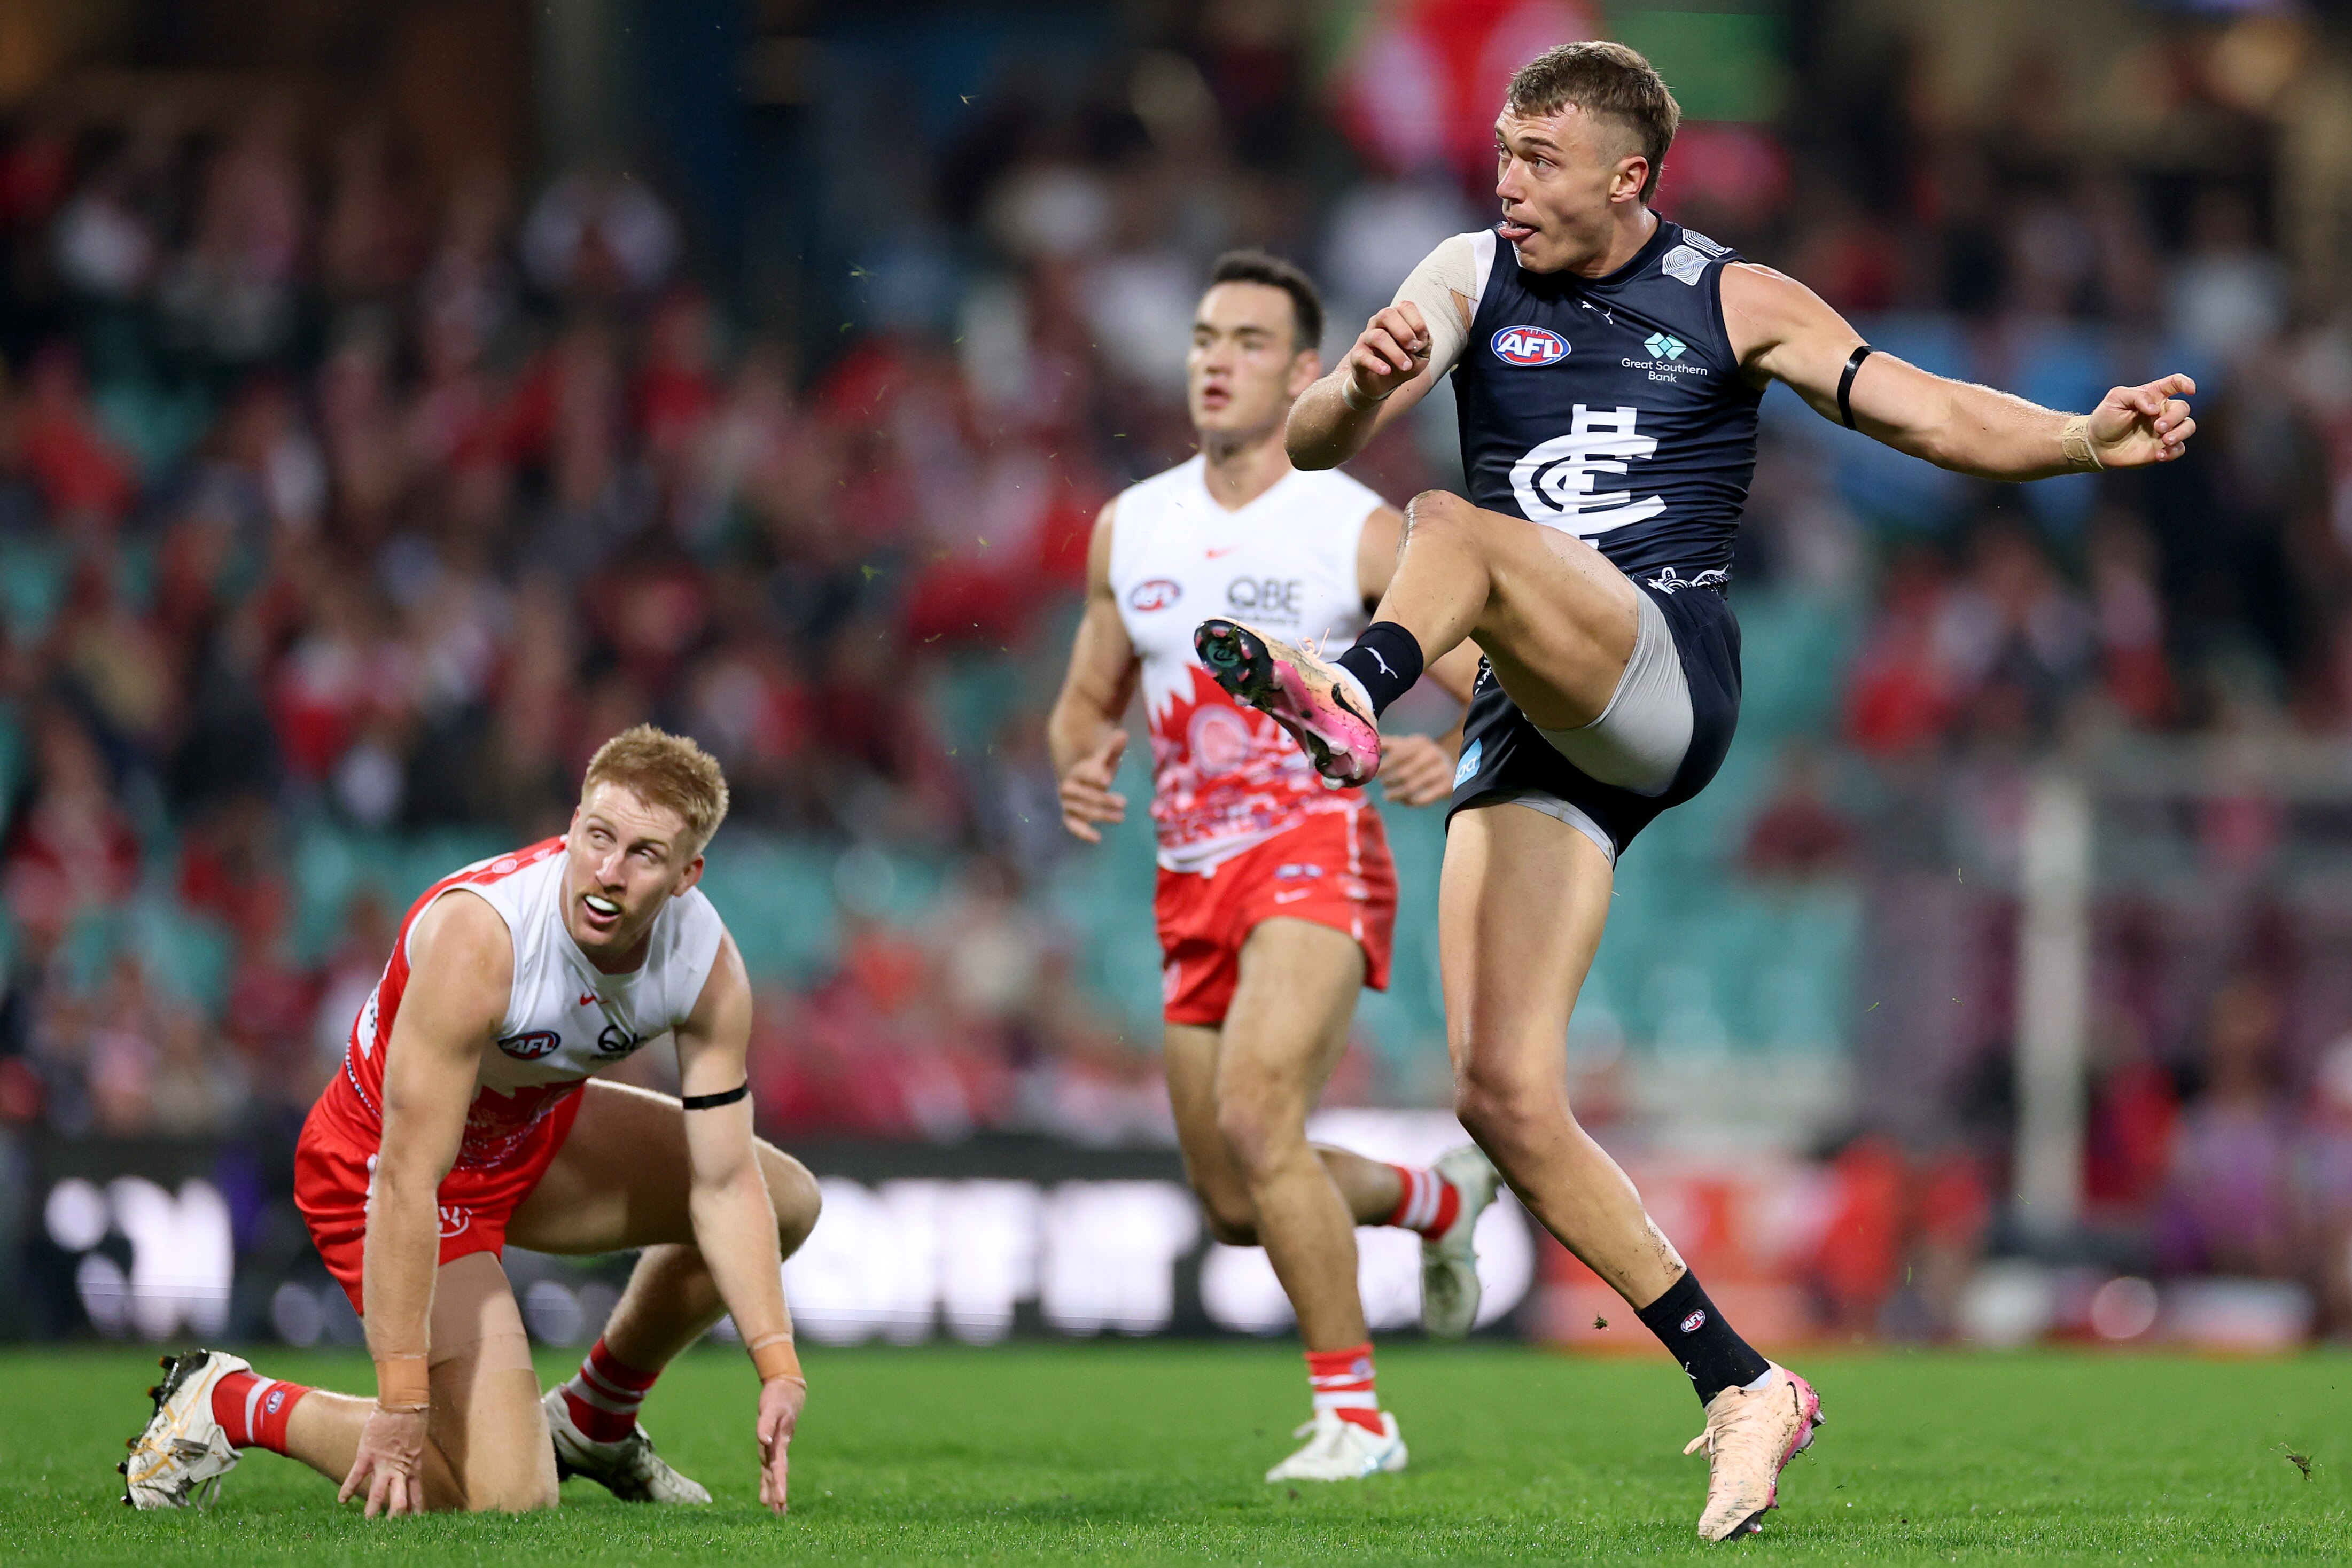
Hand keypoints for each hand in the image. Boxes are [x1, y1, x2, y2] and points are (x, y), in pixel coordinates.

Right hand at [339, 1404, 428, 1517]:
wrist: (403, 1402)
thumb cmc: (414, 1416)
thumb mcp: (418, 1439)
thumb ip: (413, 1451)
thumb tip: (412, 1453)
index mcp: (414, 1465)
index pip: (416, 1492)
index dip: (416, 1507)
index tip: (416, 1520)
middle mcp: (399, 1468)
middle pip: (398, 1498)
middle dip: (394, 1515)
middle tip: (391, 1528)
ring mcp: (383, 1463)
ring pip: (377, 1493)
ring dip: (373, 1509)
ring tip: (369, 1522)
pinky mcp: (367, 1454)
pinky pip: (355, 1476)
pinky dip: (348, 1489)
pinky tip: (341, 1501)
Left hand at [755, 1374, 807, 1514]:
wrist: (787, 1391)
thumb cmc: (778, 1398)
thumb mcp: (772, 1408)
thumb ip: (767, 1424)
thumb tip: (764, 1441)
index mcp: (780, 1442)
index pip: (779, 1468)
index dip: (779, 1484)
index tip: (780, 1501)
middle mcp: (778, 1449)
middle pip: (778, 1475)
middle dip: (778, 1494)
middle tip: (780, 1514)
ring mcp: (775, 1448)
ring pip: (773, 1474)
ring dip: (774, 1491)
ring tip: (777, 1512)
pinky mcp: (770, 1446)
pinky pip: (768, 1468)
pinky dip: (768, 1482)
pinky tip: (766, 1495)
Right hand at [1058, 729, 1127, 842]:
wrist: (1078, 782)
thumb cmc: (1096, 770)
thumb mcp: (1105, 759)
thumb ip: (1113, 749)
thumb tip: (1122, 734)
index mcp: (1078, 771)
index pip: (1086, 773)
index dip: (1095, 776)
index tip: (1107, 780)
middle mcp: (1068, 787)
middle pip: (1085, 795)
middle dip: (1103, 800)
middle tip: (1124, 803)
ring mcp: (1068, 803)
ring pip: (1083, 810)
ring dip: (1101, 815)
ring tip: (1121, 817)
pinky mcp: (1070, 816)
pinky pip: (1073, 825)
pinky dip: (1083, 832)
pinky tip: (1098, 838)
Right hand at [1341, 303, 1431, 406]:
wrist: (1382, 384)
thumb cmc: (1401, 363)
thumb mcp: (1420, 354)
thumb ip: (1424, 344)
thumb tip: (1419, 339)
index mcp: (1396, 319)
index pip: (1405, 307)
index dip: (1417, 322)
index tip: (1421, 341)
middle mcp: (1379, 324)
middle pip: (1387, 314)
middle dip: (1403, 331)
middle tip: (1412, 347)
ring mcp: (1366, 338)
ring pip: (1378, 336)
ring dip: (1395, 352)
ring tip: (1406, 366)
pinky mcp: (1357, 356)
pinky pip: (1363, 356)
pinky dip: (1376, 364)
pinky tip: (1386, 370)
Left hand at [1377, 732, 1456, 806]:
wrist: (1455, 763)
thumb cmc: (1421, 755)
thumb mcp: (1407, 745)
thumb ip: (1387, 744)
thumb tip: (1362, 744)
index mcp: (1420, 742)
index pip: (1398, 754)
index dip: (1383, 766)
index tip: (1373, 773)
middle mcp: (1433, 754)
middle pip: (1404, 772)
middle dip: (1389, 781)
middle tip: (1382, 785)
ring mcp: (1442, 770)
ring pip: (1413, 787)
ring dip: (1396, 794)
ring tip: (1387, 796)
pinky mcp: (1447, 786)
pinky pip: (1424, 798)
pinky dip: (1411, 802)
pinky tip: (1404, 801)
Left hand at [2085, 374, 2196, 466]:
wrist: (2097, 445)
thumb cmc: (2105, 418)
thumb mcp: (2115, 399)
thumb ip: (2137, 396)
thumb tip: (2155, 408)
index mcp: (2153, 395)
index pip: (2175, 383)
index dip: (2186, 383)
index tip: (2190, 390)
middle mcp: (2162, 411)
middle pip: (2183, 408)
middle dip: (2175, 417)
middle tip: (2158, 427)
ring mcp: (2164, 430)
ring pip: (2188, 427)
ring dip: (2181, 433)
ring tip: (2165, 440)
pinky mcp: (2162, 447)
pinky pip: (2179, 449)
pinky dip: (2173, 451)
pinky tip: (2159, 454)